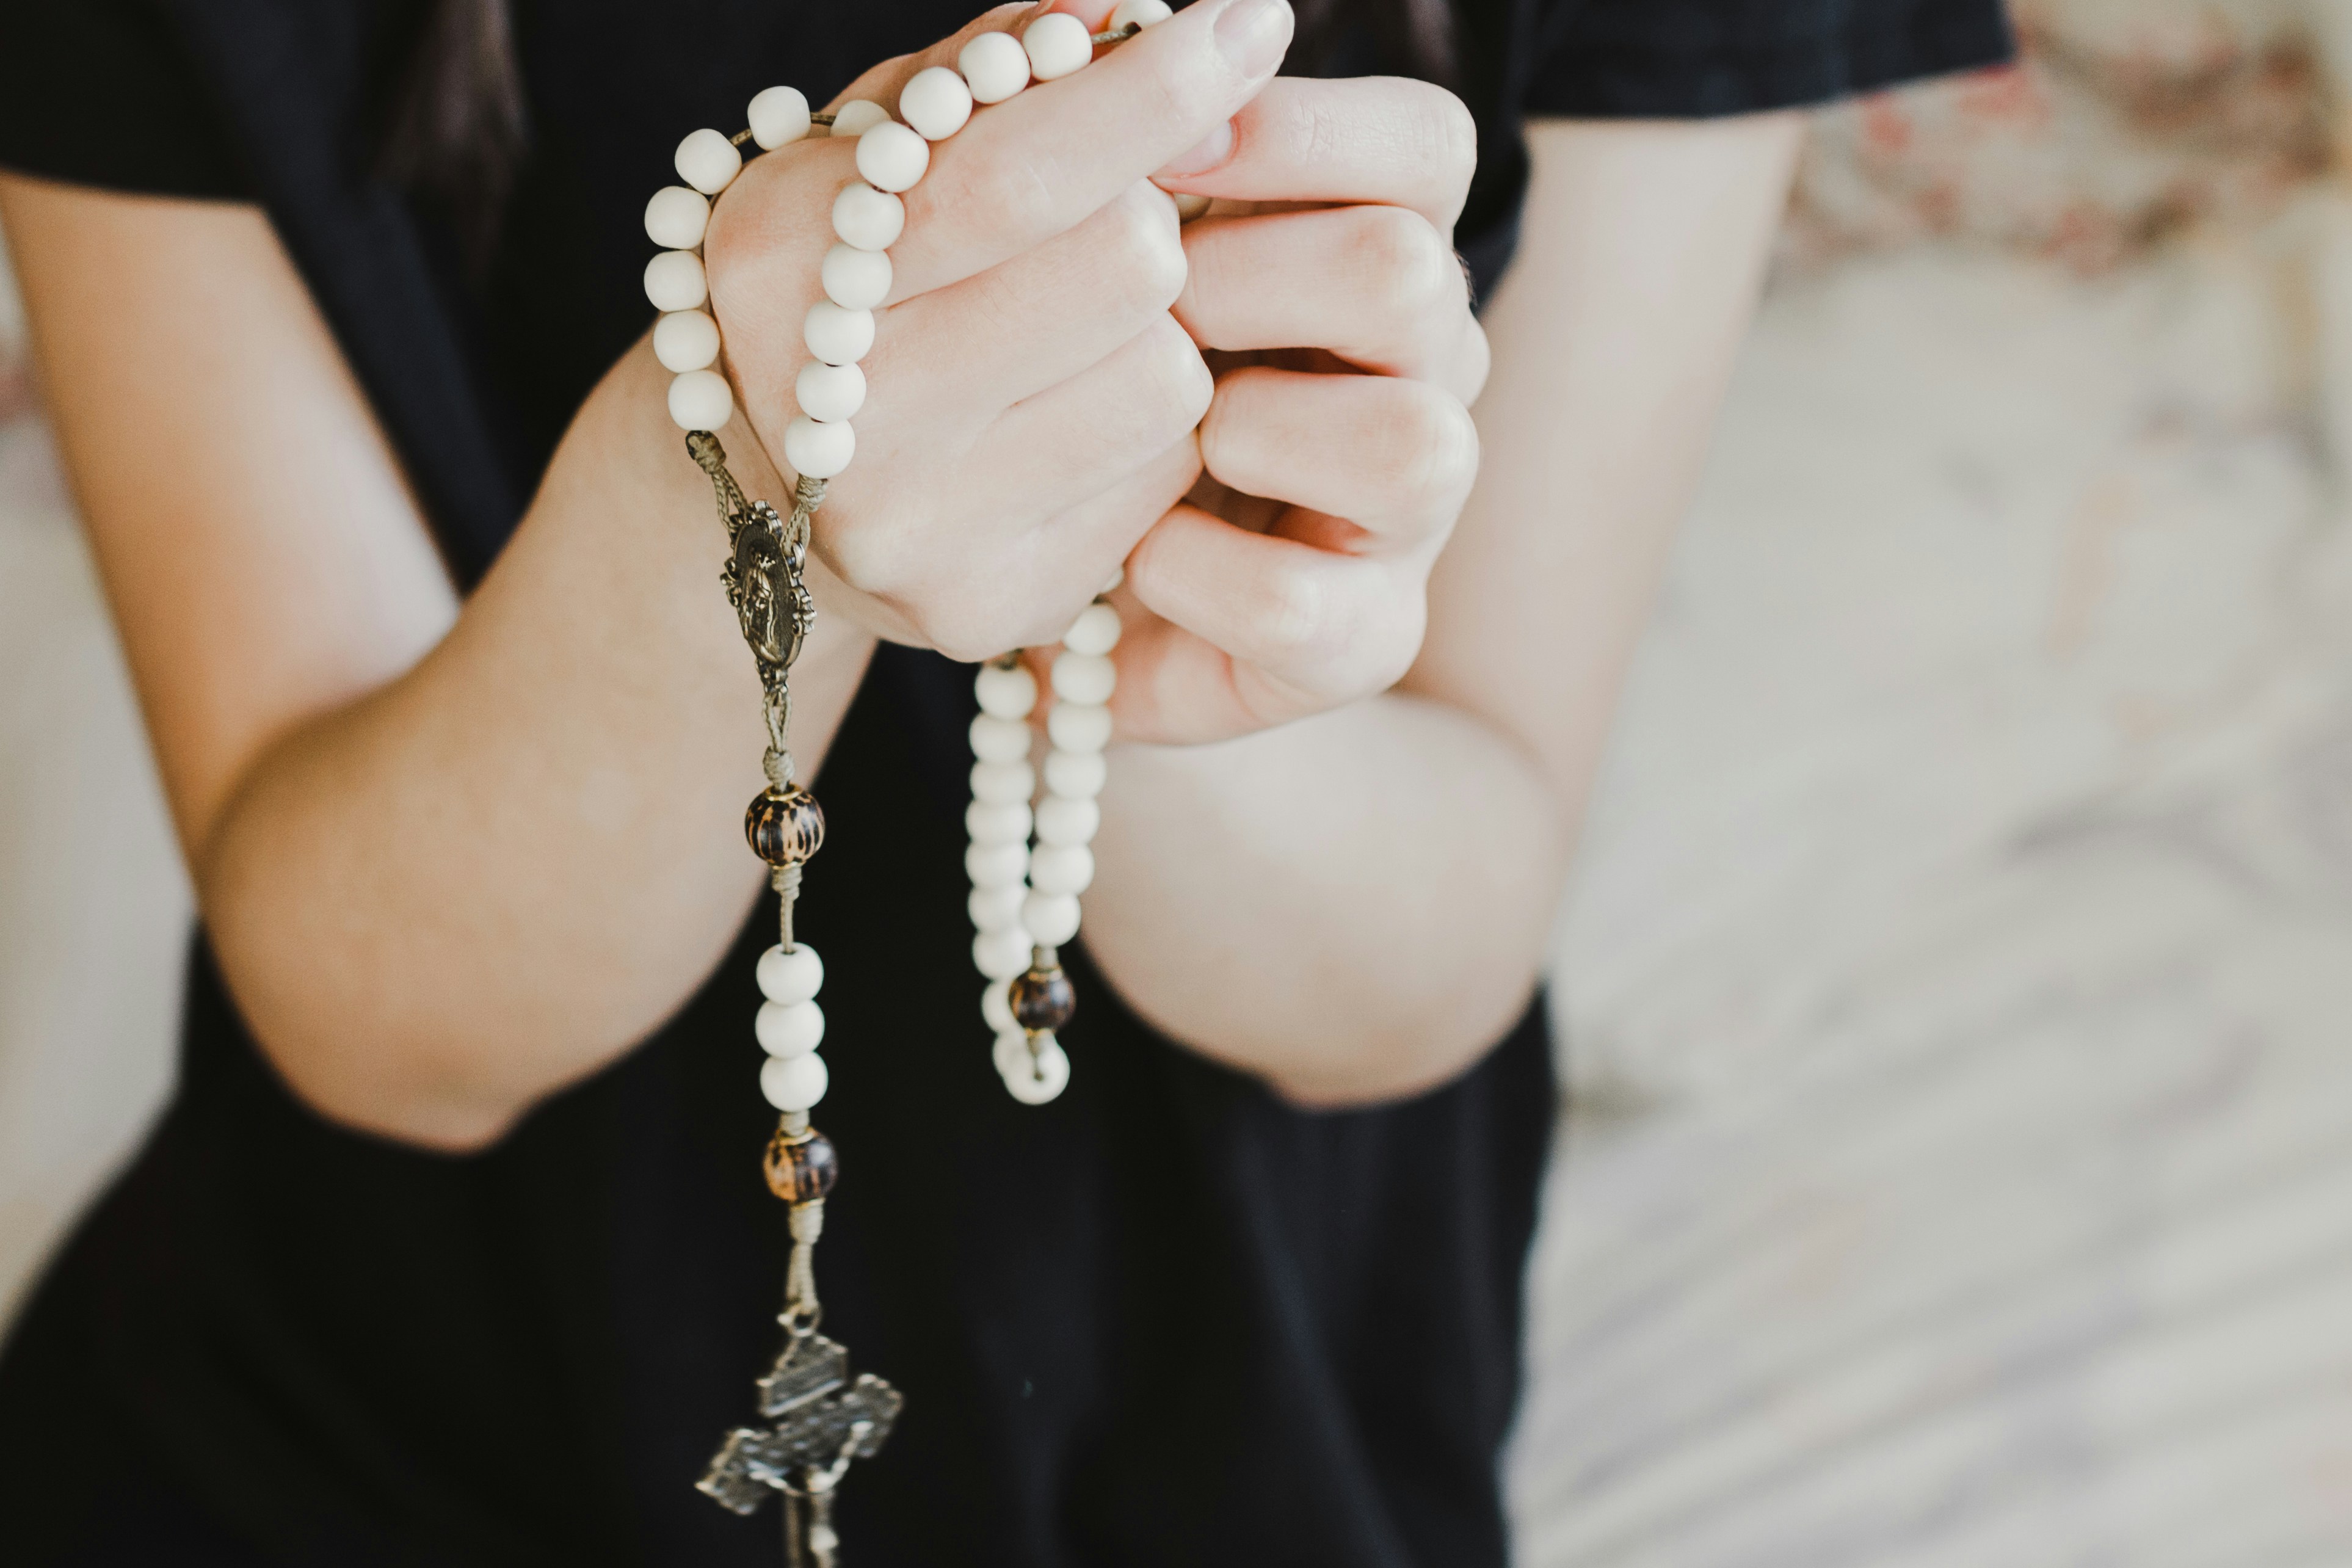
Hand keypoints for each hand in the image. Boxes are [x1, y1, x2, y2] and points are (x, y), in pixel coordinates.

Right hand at [702, 0, 1295, 660]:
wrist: (757, 492)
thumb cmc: (844, 277)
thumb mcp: (874, 151)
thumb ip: (991, 69)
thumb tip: (1127, 9)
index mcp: (780, 264)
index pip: (1015, 172)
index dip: (1153, 91)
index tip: (1250, 21)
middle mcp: (837, 414)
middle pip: (1125, 267)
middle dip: (1147, 219)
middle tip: (1107, 222)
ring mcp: (913, 530)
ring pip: (1167, 378)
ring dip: (1158, 333)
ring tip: (1077, 334)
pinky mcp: (989, 606)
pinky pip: (1162, 478)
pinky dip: (1146, 431)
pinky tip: (1073, 419)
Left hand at [1108, 73, 1488, 742]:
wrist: (1028, 576)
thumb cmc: (1062, 376)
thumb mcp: (1067, 238)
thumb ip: (1102, 124)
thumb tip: (1124, 15)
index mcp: (1376, 247)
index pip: (1425, 147)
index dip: (1302, 129)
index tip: (1174, 145)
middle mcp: (1423, 373)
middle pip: (1411, 275)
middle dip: (1247, 278)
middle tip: (1145, 306)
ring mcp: (1408, 515)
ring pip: (1413, 444)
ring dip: (1253, 426)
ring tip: (1163, 436)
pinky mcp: (1361, 637)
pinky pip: (1305, 603)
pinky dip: (1196, 571)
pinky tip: (1134, 557)